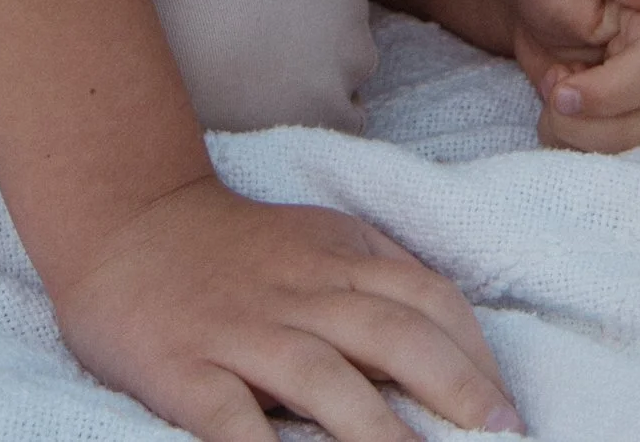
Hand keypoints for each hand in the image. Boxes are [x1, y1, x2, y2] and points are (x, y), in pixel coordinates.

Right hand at [54, 174, 516, 441]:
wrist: (130, 220)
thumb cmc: (239, 249)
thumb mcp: (323, 243)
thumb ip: (379, 281)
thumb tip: (453, 346)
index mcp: (343, 256)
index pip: (430, 298)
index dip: (477, 355)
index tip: (509, 411)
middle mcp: (302, 291)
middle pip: (393, 334)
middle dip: (456, 388)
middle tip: (503, 440)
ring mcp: (243, 331)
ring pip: (324, 379)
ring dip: (379, 432)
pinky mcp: (184, 369)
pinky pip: (229, 419)